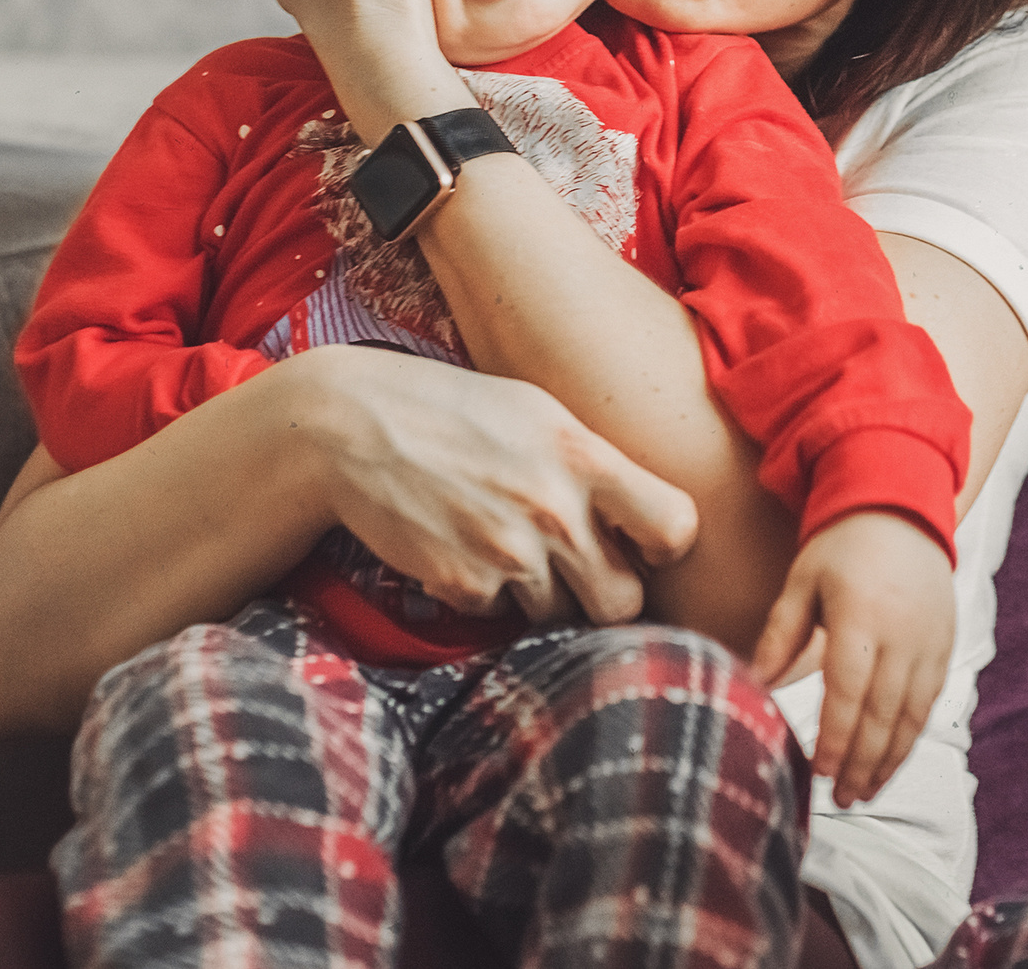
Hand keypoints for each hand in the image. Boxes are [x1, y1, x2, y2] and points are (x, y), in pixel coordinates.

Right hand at [282, 344, 698, 624]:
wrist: (352, 426)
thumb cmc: (454, 411)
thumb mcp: (538, 413)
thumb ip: (593, 464)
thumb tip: (645, 519)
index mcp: (583, 456)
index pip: (675, 526)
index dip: (666, 544)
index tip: (642, 540)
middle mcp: (554, 510)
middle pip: (624, 603)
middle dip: (607, 595)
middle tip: (580, 569)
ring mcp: (508, 554)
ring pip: (560, 615)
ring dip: (542, 594)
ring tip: (505, 542)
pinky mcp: (463, 585)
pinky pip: (499, 615)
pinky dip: (486, 594)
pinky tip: (462, 547)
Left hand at [749, 509, 954, 808]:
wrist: (901, 508)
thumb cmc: (841, 547)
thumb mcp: (802, 581)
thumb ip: (780, 634)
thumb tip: (754, 683)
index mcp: (861, 616)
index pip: (849, 691)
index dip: (836, 736)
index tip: (820, 771)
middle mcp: (902, 634)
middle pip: (883, 714)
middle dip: (861, 762)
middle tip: (841, 798)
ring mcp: (930, 642)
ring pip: (912, 716)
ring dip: (889, 760)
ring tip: (865, 792)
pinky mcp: (946, 645)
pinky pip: (930, 702)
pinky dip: (911, 736)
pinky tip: (891, 760)